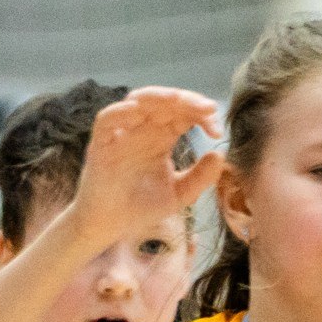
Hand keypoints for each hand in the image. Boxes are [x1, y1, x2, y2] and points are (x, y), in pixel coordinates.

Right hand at [68, 88, 222, 247]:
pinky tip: (136, 110)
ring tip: (176, 99)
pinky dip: (119, 112)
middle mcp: (143, 130)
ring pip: (136, 102)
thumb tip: (221, 153)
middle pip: (164, 103)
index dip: (201, 116)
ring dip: (156, 97)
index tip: (217, 132)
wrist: (112, 224)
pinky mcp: (100, 143)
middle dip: (186, 101)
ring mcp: (121, 133)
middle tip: (208, 108)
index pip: (184, 115)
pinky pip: (106, 120)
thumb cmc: (143, 206)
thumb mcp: (180, 193)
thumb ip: (201, 177)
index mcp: (163, 137)